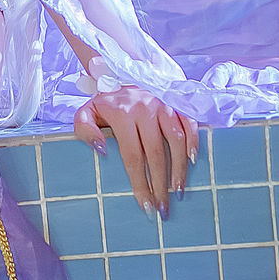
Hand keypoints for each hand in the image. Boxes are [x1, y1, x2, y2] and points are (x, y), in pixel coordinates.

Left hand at [75, 90, 197, 217]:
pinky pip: (189, 122)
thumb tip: (100, 150)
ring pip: (176, 140)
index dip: (140, 183)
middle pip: (156, 153)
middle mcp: (144, 109)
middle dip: (160, 184)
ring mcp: (163, 104)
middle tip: (163, 207)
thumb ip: (85, 130)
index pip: (132, 156)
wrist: (123, 72)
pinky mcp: (176, 101)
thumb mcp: (85, 112)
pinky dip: (194, 141)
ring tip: (178, 191)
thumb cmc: (105, 102)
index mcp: (121, 115)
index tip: (145, 205)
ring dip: (179, 167)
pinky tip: (193, 161)